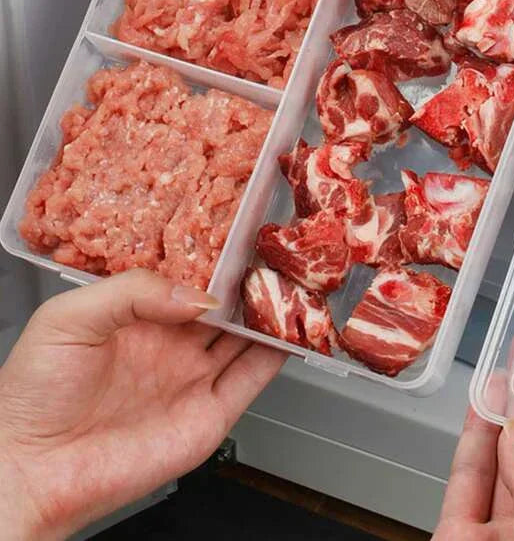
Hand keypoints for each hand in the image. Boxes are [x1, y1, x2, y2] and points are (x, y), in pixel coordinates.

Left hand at [0, 269, 285, 539]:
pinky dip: (278, 354)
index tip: (241, 235)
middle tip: (275, 255)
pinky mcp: (210, 414)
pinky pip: (253, 378)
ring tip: (294, 284)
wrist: (31, 466)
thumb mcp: (71, 315)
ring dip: (271, 312)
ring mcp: (193, 377)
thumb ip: (134, 290)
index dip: (216, 258)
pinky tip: (291, 330)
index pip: (190, 278)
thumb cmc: (34, 391)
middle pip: (226, 305)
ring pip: (247, 336)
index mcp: (140, 315)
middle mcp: (171, 343)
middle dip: (252, 281)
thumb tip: (197, 295)